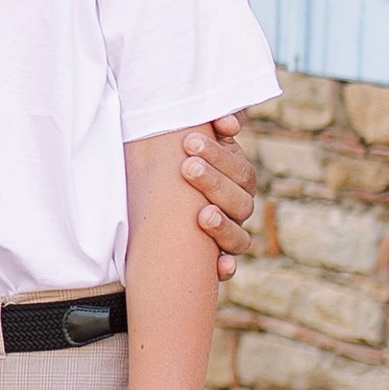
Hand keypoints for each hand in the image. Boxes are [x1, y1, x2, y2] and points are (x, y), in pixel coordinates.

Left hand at [183, 117, 256, 281]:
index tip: (188, 141)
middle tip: (187, 167)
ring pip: (239, 236)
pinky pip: (227, 269)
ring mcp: (228, 237)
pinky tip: (220, 266)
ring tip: (203, 215)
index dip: (218, 154)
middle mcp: (237, 210)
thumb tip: (225, 120)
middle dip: (213, 182)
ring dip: (223, 226)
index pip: (239, 168)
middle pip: (239, 199)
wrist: (149, 207)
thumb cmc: (173, 168)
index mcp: (235, 181)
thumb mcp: (185, 147)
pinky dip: (225, 268)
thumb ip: (208, 129)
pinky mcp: (213, 262)